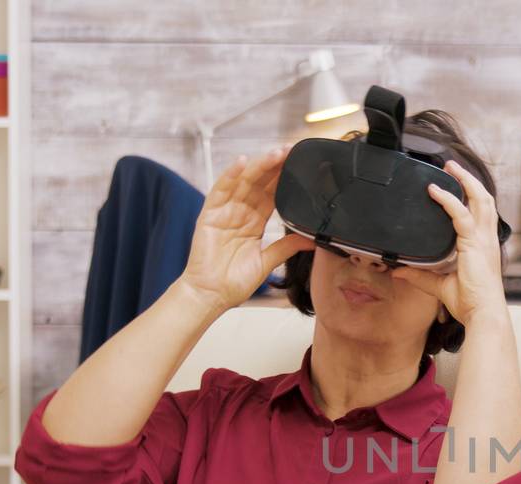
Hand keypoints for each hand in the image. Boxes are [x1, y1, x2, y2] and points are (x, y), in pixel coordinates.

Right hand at [179, 146, 314, 313]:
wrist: (212, 296)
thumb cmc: (234, 282)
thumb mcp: (267, 262)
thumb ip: (286, 247)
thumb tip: (311, 239)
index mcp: (254, 222)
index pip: (273, 194)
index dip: (285, 179)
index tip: (302, 165)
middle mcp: (240, 213)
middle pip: (260, 183)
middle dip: (276, 166)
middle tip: (293, 150)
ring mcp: (224, 212)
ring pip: (244, 182)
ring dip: (260, 166)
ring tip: (277, 153)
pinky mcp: (209, 215)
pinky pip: (220, 190)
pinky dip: (230, 175)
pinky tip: (243, 163)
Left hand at [391, 160, 508, 328]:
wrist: (482, 313)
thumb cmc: (469, 302)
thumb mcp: (439, 285)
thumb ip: (420, 276)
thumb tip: (399, 271)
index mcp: (483, 246)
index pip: (481, 213)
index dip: (471, 196)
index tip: (457, 184)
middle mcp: (486, 239)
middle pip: (485, 199)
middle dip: (470, 180)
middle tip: (453, 166)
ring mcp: (483, 240)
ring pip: (480, 200)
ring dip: (465, 181)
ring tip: (451, 168)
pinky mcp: (474, 244)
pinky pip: (461, 215)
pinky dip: (448, 201)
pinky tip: (434, 191)